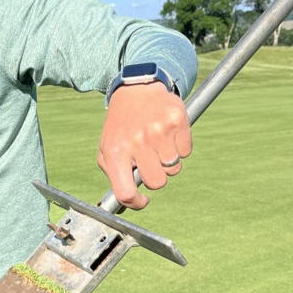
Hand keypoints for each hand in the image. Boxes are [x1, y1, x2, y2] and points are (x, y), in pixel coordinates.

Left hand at [98, 81, 191, 209]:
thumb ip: (114, 175)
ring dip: (168, 161)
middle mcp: (137, 141)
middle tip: (149, 160)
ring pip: (173, 169)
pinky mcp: (177, 121)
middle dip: (155, 176)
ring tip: (157, 143)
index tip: (143, 200)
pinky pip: (186, 152)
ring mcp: (158, 131)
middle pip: (157, 182)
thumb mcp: (107, 148)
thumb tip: (128, 202)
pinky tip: (167, 133)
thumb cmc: (121, 125)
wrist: (136, 89)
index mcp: (115, 151)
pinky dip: (179, 147)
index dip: (136, 202)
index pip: (126, 192)